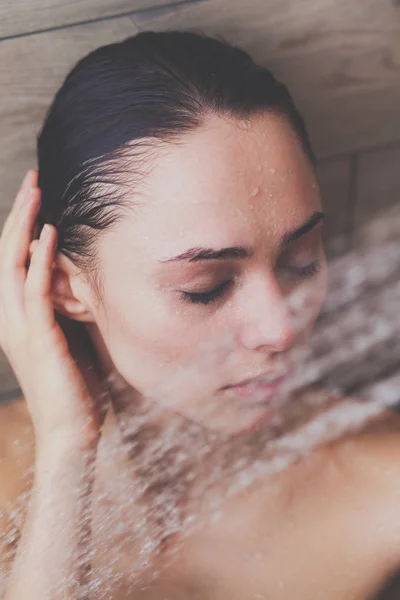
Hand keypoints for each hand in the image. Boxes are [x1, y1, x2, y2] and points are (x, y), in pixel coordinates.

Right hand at [0, 169, 107, 446]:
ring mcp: (21, 327)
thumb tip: (83, 280)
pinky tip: (47, 236)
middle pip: (7, 253)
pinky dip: (39, 262)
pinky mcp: (39, 338)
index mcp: (19, 317)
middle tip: (33, 178)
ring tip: (35, 191)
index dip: (22, 225)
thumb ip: (68, 309)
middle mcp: (12, 317)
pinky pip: (35, 292)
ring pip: (14, 265)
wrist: (71, 432)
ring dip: (24, 226)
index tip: (38, 194)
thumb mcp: (71, 339)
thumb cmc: (75, 388)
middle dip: (19, 213)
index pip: (14, 261)